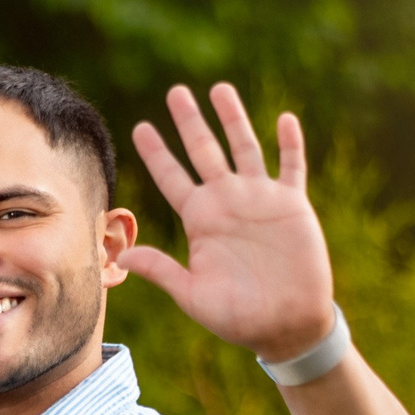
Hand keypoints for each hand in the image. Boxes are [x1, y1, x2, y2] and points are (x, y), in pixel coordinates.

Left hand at [121, 83, 335, 363]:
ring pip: (245, 147)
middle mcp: (227, 203)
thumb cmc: (237, 317)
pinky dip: (290, 143)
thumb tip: (123, 256)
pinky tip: (284, 118)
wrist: (285, 326)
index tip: (139, 127)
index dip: (157, 153)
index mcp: (200, 221)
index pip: (172, 179)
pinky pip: (291, 166)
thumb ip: (162, 271)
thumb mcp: (193, 295)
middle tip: (175, 92)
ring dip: (234, 119)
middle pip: (205, 152)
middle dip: (190, 122)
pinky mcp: (292, 205)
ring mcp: (260, 199)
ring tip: (220, 89)